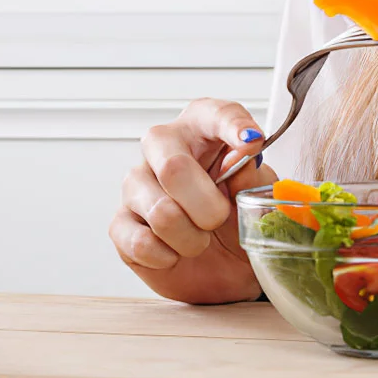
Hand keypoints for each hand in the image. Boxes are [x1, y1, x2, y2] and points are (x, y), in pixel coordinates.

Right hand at [109, 98, 275, 303]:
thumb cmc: (239, 215)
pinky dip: (168, 256)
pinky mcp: (120, 223)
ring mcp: (136, 184)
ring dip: (191, 238)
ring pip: (161, 213)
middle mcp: (164, 148)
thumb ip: (252, 173)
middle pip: (174, 168)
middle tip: (221, 218)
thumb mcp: (257, 193)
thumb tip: (244, 151)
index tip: (251, 141)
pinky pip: (140, 242)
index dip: (234, 126)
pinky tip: (176, 252)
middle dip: (207, 206)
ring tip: (201, 240)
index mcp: (203, 129)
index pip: (217, 114)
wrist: (225, 263)